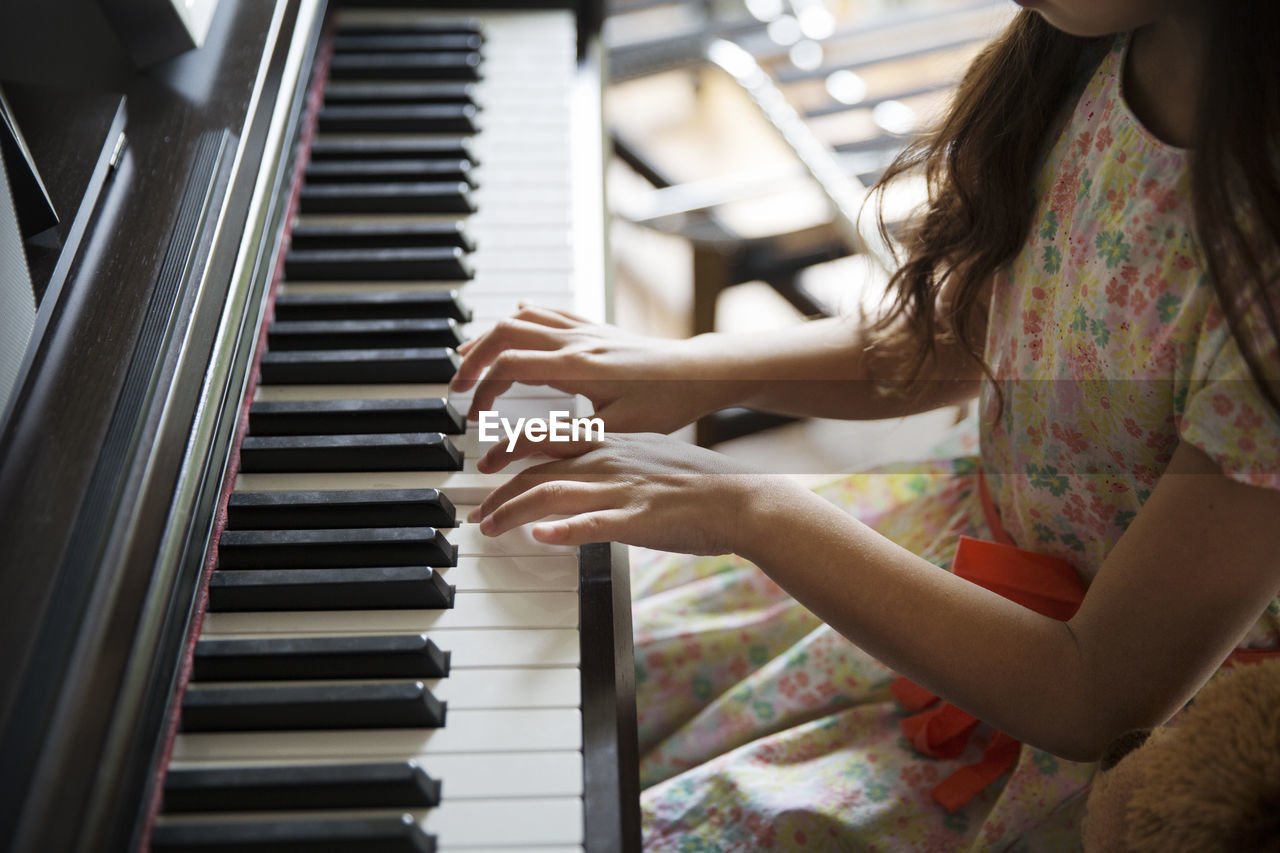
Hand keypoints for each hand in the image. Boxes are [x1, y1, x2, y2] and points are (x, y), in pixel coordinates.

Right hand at [449, 304, 743, 433]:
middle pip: (504, 332)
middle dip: (473, 357)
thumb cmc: (667, 403)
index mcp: (577, 366)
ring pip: (522, 317)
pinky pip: (547, 312)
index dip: (481, 389)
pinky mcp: (595, 328)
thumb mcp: (615, 432)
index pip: (509, 365)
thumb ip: (563, 441)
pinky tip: (512, 319)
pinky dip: (520, 317)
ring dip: (490, 336)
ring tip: (471, 358)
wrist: (701, 372)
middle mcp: (576, 341)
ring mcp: (585, 330)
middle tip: (458, 385)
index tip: (473, 415)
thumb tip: (515, 452)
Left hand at [469, 431, 772, 554]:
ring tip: (490, 529)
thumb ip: (617, 464)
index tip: (488, 468)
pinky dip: (562, 530)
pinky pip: (592, 523)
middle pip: (536, 468)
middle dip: (497, 490)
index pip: (546, 439)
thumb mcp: (651, 460)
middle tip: (477, 513)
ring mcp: (621, 489)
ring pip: (551, 492)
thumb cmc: (702, 484)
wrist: (743, 498)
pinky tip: (538, 537)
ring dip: (512, 511)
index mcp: (612, 443)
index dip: (510, 452)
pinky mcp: (637, 519)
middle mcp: (609, 460)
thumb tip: (591, 477)